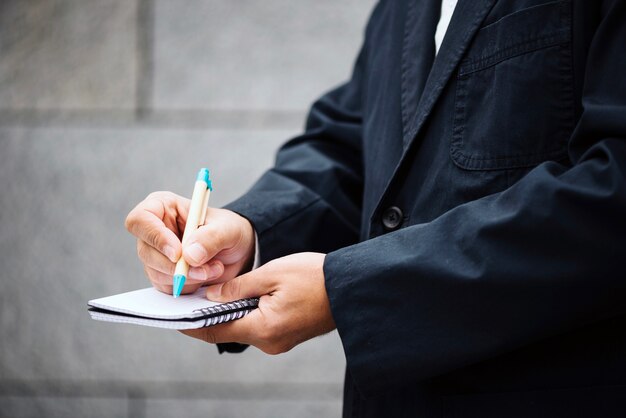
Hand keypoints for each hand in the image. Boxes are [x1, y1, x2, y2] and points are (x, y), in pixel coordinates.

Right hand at [125, 191, 254, 294]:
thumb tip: (189, 255)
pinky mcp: (163, 274)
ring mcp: (157, 254)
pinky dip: (187, 286)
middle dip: (177, 266)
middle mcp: (155, 230)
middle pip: (146, 252)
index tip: (178, 253)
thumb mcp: (228, 228)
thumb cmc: (230, 230)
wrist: (238, 250)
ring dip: (187, 277)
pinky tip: (205, 276)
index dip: (156, 237)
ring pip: (156, 272)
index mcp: (163, 206)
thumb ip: (211, 237)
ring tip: (215, 268)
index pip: (140, 219)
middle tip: (206, 269)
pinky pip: (166, 286)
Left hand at [182, 252, 335, 353]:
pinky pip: (257, 326)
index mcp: (264, 329)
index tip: (170, 315)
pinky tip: (239, 296)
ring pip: (242, 327)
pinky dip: (244, 313)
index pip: (215, 331)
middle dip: (207, 314)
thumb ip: (238, 286)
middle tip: (189, 295)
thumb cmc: (314, 277)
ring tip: (212, 291)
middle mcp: (269, 342)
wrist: (350, 287)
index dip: (190, 323)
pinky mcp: (286, 336)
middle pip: (227, 330)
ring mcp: (279, 342)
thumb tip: (211, 297)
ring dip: (227, 312)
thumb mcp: (271, 273)